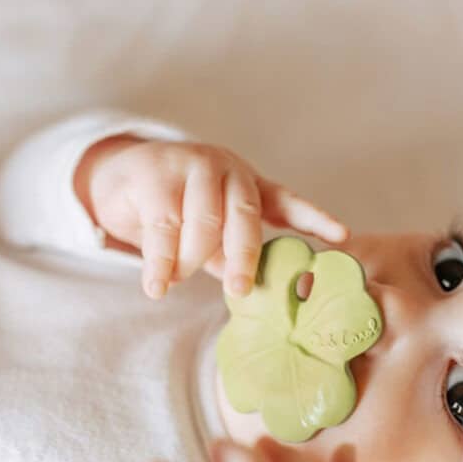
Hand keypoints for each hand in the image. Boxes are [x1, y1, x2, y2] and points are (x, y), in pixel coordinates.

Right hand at [74, 136, 348, 298]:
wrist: (120, 179)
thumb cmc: (174, 214)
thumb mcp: (209, 236)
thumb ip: (229, 256)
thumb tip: (253, 296)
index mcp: (247, 186)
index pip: (288, 202)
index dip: (316, 219)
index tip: (342, 238)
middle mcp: (226, 169)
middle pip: (244, 216)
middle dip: (243, 258)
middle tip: (239, 290)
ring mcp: (191, 165)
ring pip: (202, 224)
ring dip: (188, 262)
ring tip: (173, 284)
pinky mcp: (154, 172)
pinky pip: (163, 226)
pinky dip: (160, 262)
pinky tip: (156, 287)